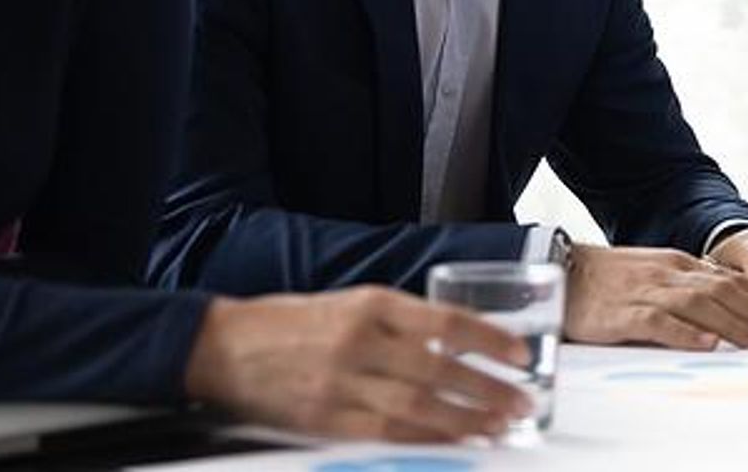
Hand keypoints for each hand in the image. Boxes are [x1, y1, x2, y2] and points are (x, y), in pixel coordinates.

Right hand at [182, 287, 534, 441]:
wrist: (224, 348)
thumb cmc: (293, 323)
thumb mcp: (351, 304)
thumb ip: (401, 323)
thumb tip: (458, 345)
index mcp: (371, 305)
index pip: (445, 323)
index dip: (489, 341)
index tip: (520, 354)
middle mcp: (360, 342)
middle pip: (439, 371)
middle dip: (488, 390)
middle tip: (523, 402)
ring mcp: (340, 385)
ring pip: (417, 408)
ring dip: (465, 421)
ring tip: (500, 427)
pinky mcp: (323, 421)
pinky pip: (385, 436)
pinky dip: (425, 442)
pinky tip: (454, 444)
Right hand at [561, 244, 747, 349]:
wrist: (563, 271)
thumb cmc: (609, 280)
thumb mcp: (655, 274)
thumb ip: (686, 286)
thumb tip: (725, 304)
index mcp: (678, 264)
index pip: (730, 280)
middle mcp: (668, 274)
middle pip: (723, 291)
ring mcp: (647, 291)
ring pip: (700, 304)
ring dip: (735, 324)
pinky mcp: (623, 313)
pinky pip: (660, 321)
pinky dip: (686, 333)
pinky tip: (707, 344)